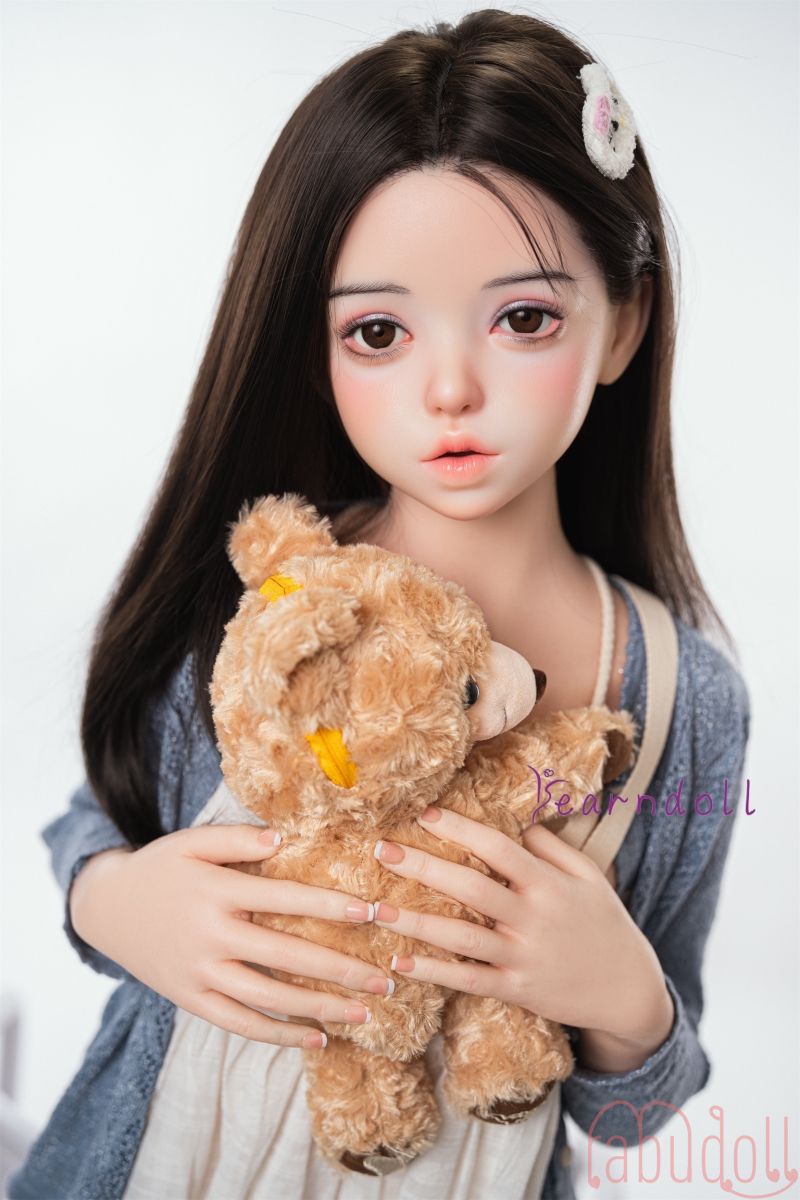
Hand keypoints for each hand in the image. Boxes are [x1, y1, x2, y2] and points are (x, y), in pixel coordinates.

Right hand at [69, 824, 391, 1047]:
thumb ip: (236, 840)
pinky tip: (316, 1039)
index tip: (371, 913)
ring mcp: (200, 973)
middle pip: (286, 956)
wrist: (103, 908)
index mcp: (217, 892)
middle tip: (384, 981)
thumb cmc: (160, 868)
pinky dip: (278, 1035)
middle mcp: (211, 936)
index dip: (330, 906)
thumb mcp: (190, 842)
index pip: (285, 898)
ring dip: (319, 1008)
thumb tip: (284, 839)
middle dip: (340, 970)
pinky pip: (239, 1023)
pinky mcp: (191, 1000)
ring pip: (268, 998)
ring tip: (364, 1014)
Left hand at [372, 806, 671, 1042]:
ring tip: (376, 907)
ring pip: (462, 938)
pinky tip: (400, 962)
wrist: (630, 990)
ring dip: (416, 923)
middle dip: (424, 867)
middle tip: (382, 848)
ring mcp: (523, 958)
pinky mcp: (517, 991)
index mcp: (548, 884)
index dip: (460, 829)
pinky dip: (434, 972)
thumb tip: (512, 820)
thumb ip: (551, 846)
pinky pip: (469, 980)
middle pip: (471, 888)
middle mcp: (533, 918)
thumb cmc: (604, 924)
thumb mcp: (588, 876)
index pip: (498, 848)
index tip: (424, 812)